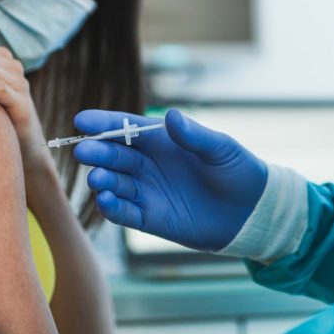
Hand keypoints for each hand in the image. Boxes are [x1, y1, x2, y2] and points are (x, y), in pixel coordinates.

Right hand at [73, 109, 267, 251]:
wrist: (252, 212)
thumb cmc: (238, 171)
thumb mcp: (221, 150)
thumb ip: (195, 136)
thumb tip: (171, 116)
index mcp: (162, 140)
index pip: (126, 128)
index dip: (103, 123)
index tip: (82, 120)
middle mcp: (148, 164)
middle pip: (115, 155)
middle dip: (97, 152)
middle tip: (84, 151)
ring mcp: (147, 191)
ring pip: (114, 183)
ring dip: (102, 180)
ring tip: (97, 179)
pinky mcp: (150, 218)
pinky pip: (124, 212)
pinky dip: (112, 207)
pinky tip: (105, 200)